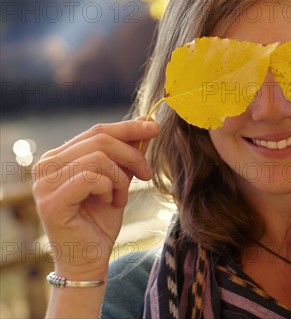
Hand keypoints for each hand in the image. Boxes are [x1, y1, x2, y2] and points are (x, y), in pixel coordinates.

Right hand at [32, 119, 159, 279]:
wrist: (89, 259)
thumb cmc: (101, 220)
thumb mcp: (119, 179)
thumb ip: (126, 153)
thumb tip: (147, 122)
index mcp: (59, 156)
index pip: (97, 130)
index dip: (128, 127)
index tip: (154, 128)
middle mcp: (45, 166)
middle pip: (100, 140)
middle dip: (132, 155)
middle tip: (147, 174)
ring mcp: (45, 184)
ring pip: (98, 158)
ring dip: (121, 177)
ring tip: (121, 197)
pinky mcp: (52, 203)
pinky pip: (91, 178)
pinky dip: (110, 188)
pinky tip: (111, 202)